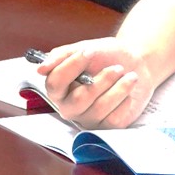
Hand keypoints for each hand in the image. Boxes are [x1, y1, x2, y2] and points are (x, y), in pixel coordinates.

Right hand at [33, 38, 157, 129]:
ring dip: (119, 89)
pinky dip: (125, 101)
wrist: (133, 62)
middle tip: (117, 68)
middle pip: (79, 99)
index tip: (88, 52)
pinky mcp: (106, 126)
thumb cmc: (105, 55)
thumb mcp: (83, 48)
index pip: (55, 83)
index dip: (72, 66)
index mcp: (58, 87)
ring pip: (99, 109)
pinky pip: (113, 119)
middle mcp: (69, 106)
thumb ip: (60, 56)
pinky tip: (128, 91)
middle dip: (102, 81)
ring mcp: (87, 118)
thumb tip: (40, 69)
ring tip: (129, 76)